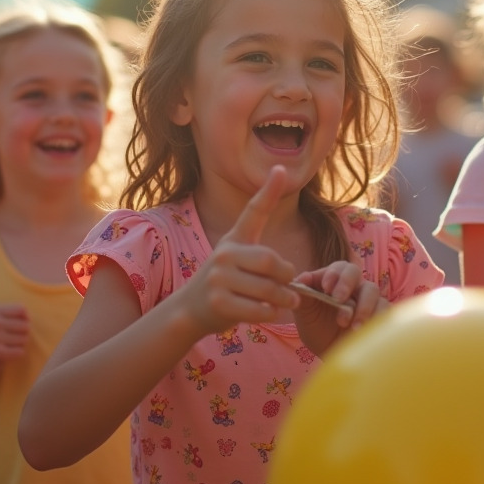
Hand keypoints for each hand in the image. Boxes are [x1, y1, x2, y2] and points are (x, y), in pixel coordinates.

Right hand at [0, 304, 28, 378]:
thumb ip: (10, 313)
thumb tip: (28, 317)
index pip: (22, 310)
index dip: (24, 319)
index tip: (16, 326)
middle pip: (26, 325)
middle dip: (22, 334)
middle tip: (9, 340)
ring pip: (24, 339)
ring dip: (19, 345)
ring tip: (6, 347)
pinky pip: (20, 352)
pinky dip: (16, 354)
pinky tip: (6, 355)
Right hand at [180, 165, 297, 335]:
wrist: (191, 308)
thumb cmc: (225, 282)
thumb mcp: (237, 257)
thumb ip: (261, 254)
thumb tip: (291, 268)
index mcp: (233, 240)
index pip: (254, 211)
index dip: (268, 191)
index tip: (280, 169)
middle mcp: (224, 255)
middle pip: (270, 261)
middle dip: (286, 276)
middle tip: (292, 286)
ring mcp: (219, 279)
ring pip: (268, 289)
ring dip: (284, 299)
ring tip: (288, 301)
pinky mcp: (219, 303)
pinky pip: (259, 309)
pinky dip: (271, 313)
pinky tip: (270, 312)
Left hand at [292, 261, 385, 354]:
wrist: (331, 354)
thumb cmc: (317, 329)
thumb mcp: (305, 315)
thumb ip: (302, 296)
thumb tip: (299, 280)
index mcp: (334, 281)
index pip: (337, 267)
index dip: (333, 274)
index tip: (326, 288)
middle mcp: (352, 286)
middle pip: (355, 271)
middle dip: (346, 283)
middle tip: (338, 299)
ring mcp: (368, 299)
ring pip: (372, 289)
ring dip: (362, 306)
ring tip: (353, 327)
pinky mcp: (380, 314)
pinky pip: (385, 309)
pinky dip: (376, 318)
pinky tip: (364, 332)